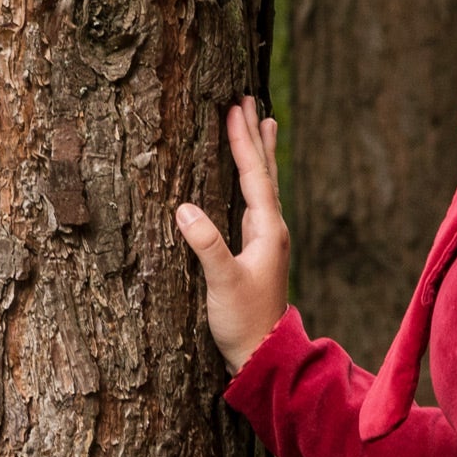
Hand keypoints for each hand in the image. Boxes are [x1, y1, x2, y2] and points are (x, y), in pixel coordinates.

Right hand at [176, 97, 289, 371]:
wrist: (262, 356)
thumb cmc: (243, 322)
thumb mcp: (222, 283)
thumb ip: (206, 246)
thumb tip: (184, 209)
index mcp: (268, 230)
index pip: (254, 175)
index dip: (243, 141)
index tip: (237, 107)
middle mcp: (272, 230)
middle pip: (264, 172)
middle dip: (255, 136)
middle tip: (251, 100)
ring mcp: (267, 240)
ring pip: (262, 185)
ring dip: (259, 154)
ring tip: (264, 124)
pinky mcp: (257, 252)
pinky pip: (255, 202)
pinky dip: (252, 180)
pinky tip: (250, 181)